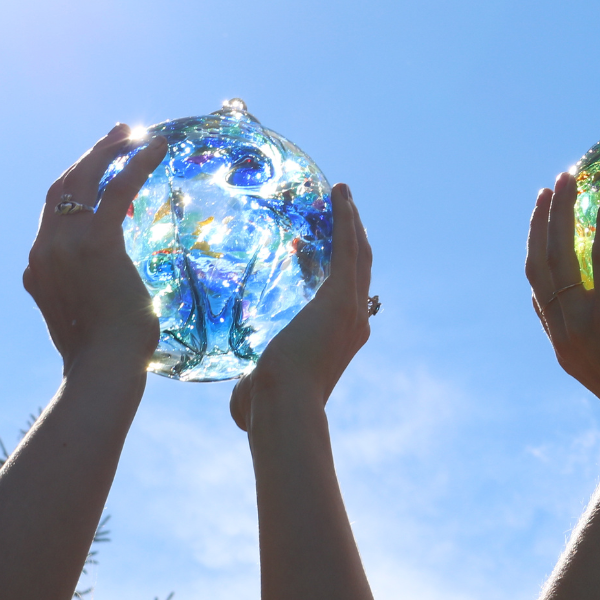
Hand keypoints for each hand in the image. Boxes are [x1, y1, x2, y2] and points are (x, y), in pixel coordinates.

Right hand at [22, 124, 167, 382]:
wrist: (105, 367)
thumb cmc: (107, 352)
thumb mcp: (86, 314)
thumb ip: (85, 289)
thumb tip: (104, 280)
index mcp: (38, 266)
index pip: (54, 209)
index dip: (77, 182)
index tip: (101, 166)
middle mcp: (44, 248)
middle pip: (63, 185)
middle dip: (91, 155)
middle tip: (119, 134)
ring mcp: (65, 243)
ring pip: (84, 179)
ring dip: (110, 151)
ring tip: (136, 134)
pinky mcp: (97, 242)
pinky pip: (117, 188)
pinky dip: (136, 163)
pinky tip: (158, 148)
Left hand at [230, 183, 372, 429]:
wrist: (284, 405)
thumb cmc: (268, 404)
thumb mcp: (264, 386)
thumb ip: (255, 385)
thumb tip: (237, 404)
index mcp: (343, 337)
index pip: (348, 292)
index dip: (343, 266)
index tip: (330, 245)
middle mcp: (356, 319)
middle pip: (361, 266)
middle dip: (355, 235)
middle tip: (345, 209)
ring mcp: (351, 306)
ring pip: (359, 251)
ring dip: (352, 219)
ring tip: (342, 194)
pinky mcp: (341, 295)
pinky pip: (347, 247)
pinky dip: (345, 219)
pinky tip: (338, 195)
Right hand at [525, 173, 599, 421]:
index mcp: (563, 345)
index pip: (540, 293)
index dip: (537, 255)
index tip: (544, 227)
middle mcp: (562, 329)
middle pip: (539, 263)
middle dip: (541, 223)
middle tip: (549, 190)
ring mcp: (580, 319)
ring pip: (558, 253)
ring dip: (560, 211)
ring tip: (568, 176)